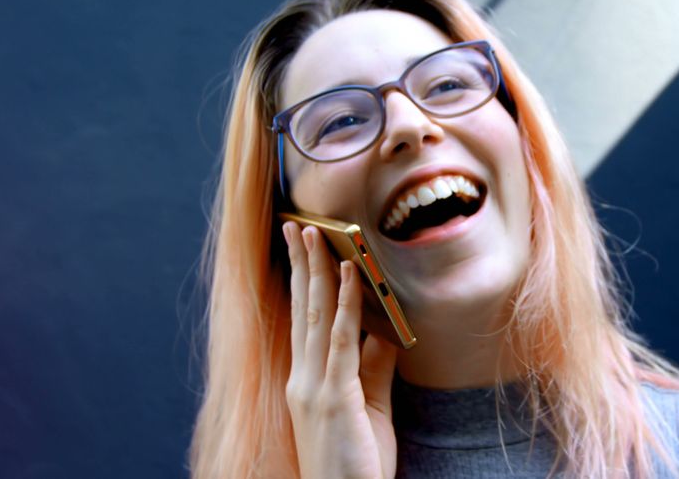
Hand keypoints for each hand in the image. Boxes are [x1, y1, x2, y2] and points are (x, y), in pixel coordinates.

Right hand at [283, 222, 398, 478]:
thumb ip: (371, 370)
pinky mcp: (333, 397)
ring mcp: (314, 387)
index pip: (304, 321)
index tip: (302, 248)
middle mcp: (302, 379)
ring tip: (316, 233)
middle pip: (304, 310)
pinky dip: (347, 303)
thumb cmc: (355, 465)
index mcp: (306, 382)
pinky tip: (350, 273)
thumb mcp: (367, 409)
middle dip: (301, 264)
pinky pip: (341, 340)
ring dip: (318, 270)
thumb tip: (381, 333)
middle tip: (298, 224)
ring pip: (317, 316)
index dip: (303, 282)